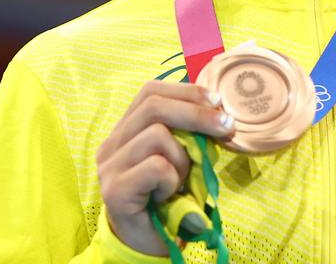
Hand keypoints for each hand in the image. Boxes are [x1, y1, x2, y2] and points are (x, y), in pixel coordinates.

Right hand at [96, 80, 234, 254]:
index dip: (185, 91)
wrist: (148, 245)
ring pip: (157, 135)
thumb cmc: (167, 201)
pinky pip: (157, 167)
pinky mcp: (115, 189)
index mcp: (125, 131)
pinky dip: (173, 179)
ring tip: (181, 181)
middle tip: (226, 126)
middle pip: (153, 106)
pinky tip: (168, 195)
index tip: (216, 101)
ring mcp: (109, 166)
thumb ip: (188, 135)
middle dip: (196, 113)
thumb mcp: (181, 160)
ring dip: (183, 158)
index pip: (150, 92)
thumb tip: (218, 112)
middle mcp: (111, 144)